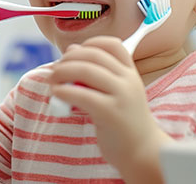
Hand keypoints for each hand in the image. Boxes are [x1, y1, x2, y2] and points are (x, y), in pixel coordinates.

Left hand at [48, 36, 169, 180]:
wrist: (143, 152)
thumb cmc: (123, 122)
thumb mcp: (117, 93)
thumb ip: (98, 73)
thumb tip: (72, 49)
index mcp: (131, 73)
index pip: (112, 44)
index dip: (89, 43)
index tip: (73, 52)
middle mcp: (128, 80)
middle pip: (93, 55)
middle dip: (68, 58)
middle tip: (55, 68)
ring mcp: (122, 96)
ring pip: (86, 70)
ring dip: (62, 71)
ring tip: (52, 80)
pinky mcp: (111, 113)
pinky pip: (82, 95)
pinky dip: (63, 90)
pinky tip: (56, 94)